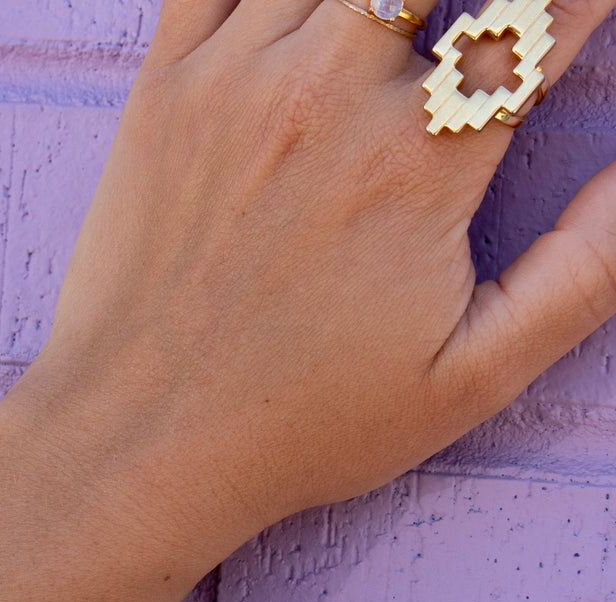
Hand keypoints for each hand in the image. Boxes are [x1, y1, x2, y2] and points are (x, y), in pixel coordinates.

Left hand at [7, 0, 615, 587]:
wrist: (144, 441)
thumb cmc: (300, 427)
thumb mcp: (469, 380)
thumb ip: (583, 273)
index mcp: (421, 164)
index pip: (540, 12)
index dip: (571, 1)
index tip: (567, 14)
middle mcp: (330, 97)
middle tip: (466, 38)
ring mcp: (235, 82)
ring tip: (391, 29)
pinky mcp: (162, 93)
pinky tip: (296, 14)